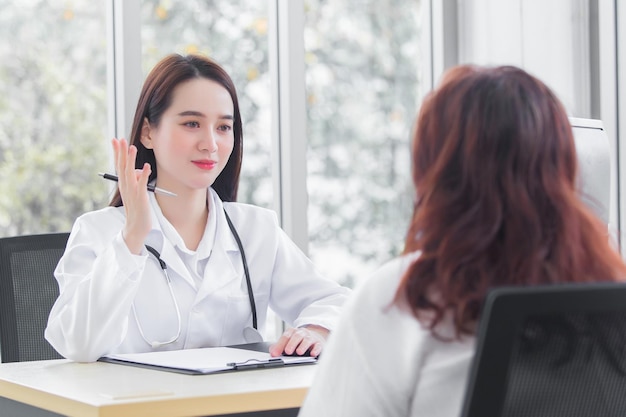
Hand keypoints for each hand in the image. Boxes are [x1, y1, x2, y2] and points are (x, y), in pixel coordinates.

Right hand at [112, 138, 151, 253]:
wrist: (135, 228)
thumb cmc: (137, 209)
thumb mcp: (134, 192)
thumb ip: (134, 180)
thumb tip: (137, 170)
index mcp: (123, 184)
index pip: (119, 165)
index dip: (117, 152)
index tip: (115, 140)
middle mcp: (126, 186)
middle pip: (122, 166)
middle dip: (121, 152)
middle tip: (119, 139)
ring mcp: (132, 192)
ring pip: (130, 172)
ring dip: (131, 159)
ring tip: (131, 147)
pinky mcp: (140, 197)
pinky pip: (141, 184)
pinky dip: (143, 175)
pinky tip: (146, 166)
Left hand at [269, 325, 328, 357]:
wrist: (315, 335)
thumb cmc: (299, 340)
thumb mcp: (289, 341)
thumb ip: (280, 346)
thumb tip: (272, 351)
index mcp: (292, 332)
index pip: (285, 337)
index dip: (279, 345)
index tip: (274, 354)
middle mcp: (301, 333)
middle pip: (296, 336)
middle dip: (291, 344)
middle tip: (287, 351)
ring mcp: (311, 338)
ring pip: (307, 340)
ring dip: (303, 346)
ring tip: (299, 352)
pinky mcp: (319, 343)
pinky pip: (318, 345)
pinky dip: (316, 349)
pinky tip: (313, 354)